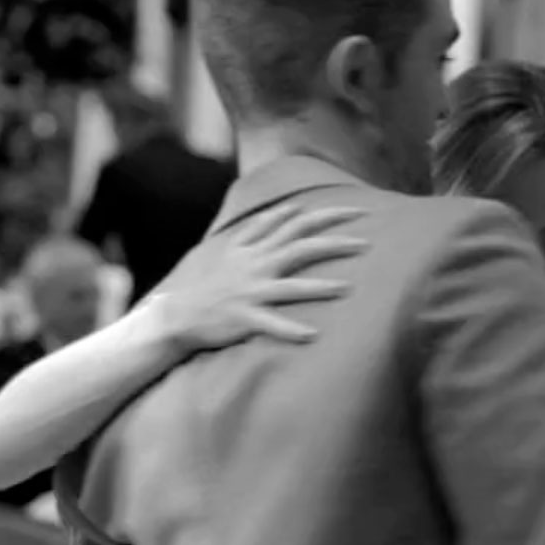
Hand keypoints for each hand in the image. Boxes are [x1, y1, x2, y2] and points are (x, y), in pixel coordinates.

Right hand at [148, 203, 362, 351]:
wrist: (177, 312)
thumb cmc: (207, 283)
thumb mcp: (230, 246)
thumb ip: (259, 228)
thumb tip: (286, 208)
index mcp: (254, 248)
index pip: (296, 222)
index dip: (328, 214)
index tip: (358, 210)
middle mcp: (256, 265)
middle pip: (301, 246)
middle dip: (336, 242)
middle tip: (368, 242)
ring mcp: (251, 292)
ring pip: (291, 286)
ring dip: (321, 287)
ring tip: (349, 288)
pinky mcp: (244, 318)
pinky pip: (271, 324)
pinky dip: (291, 329)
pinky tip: (311, 335)